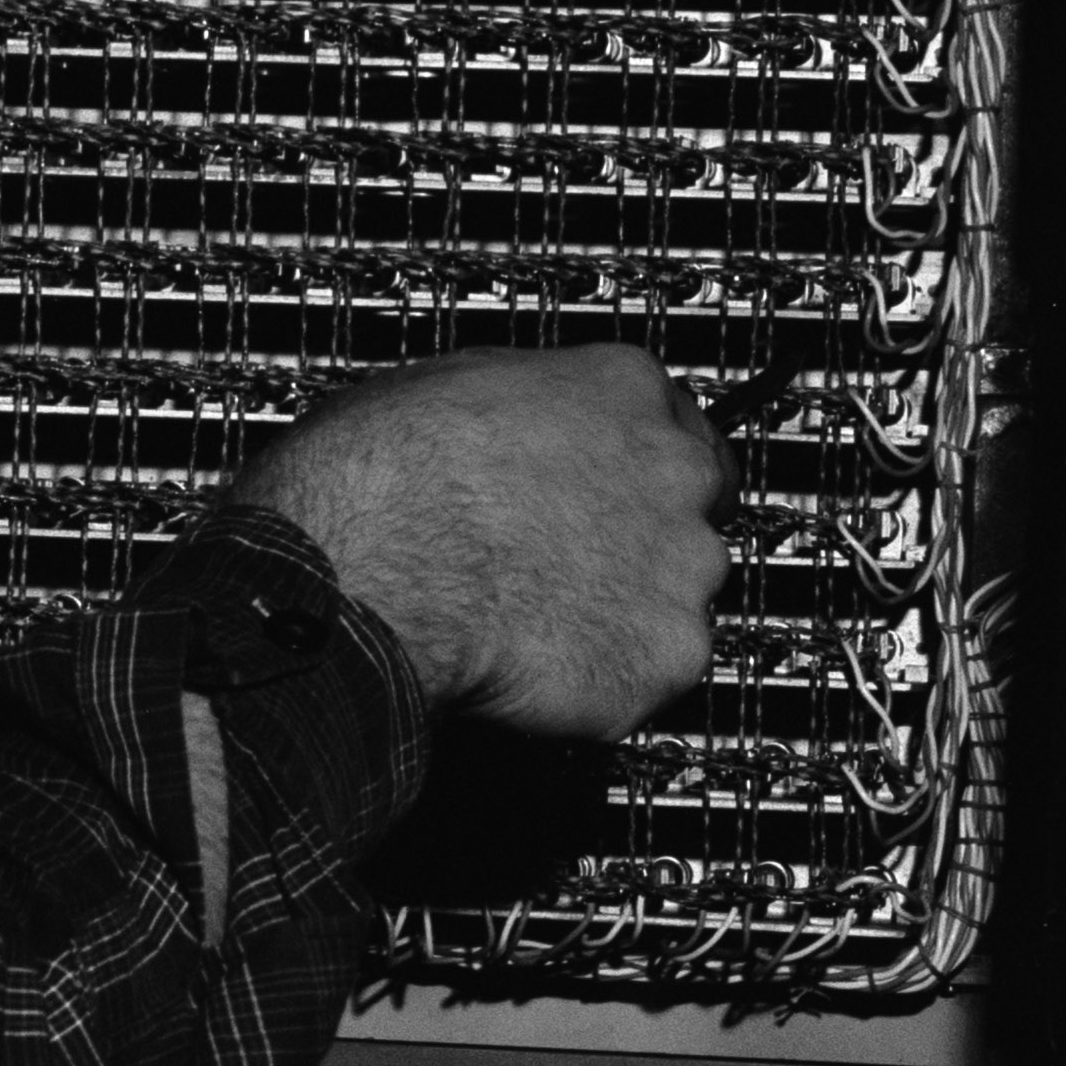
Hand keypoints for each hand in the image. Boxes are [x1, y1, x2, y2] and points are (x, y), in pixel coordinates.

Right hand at [238, 345, 731, 738]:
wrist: (372, 569)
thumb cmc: (386, 477)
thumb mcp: (452, 383)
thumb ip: (530, 409)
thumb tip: (515, 431)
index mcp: (624, 388)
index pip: (677, 422)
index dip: (634, 469)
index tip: (607, 493)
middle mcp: (674, 469)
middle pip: (692, 511)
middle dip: (640, 542)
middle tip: (564, 566)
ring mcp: (683, 565)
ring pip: (678, 599)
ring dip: (624, 615)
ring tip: (540, 623)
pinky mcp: (669, 655)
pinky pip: (652, 676)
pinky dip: (607, 682)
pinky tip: (541, 667)